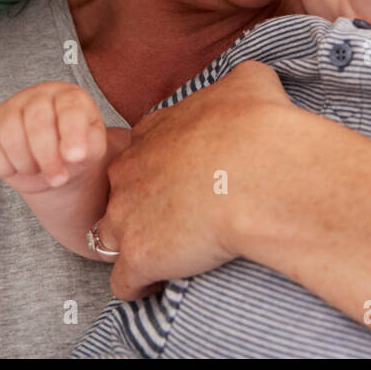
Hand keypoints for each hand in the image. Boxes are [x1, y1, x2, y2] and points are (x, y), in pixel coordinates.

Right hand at [0, 82, 118, 193]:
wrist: (54, 162)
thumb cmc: (76, 151)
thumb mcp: (92, 149)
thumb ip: (88, 148)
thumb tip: (72, 155)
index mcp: (69, 96)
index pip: (70, 109)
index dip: (72, 133)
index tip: (76, 157)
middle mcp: (38, 96)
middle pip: (36, 122)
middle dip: (47, 156)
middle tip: (58, 179)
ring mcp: (10, 109)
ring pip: (10, 135)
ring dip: (25, 163)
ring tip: (38, 170)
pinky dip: (3, 166)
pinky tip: (17, 168)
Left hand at [97, 61, 297, 299]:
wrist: (260, 173)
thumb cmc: (258, 128)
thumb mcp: (249, 83)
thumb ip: (238, 84)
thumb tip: (249, 83)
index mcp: (153, 134)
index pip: (142, 151)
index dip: (160, 170)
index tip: (183, 183)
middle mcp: (130, 172)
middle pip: (121, 193)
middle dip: (142, 207)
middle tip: (180, 220)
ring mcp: (128, 216)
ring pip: (110, 237)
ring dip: (133, 246)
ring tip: (165, 258)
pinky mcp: (138, 257)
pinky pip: (123, 282)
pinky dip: (138, 286)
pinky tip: (159, 286)